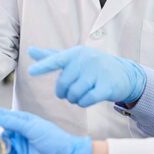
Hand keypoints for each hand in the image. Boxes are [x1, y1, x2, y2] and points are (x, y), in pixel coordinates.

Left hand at [28, 46, 146, 106]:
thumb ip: (51, 57)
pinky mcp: (107, 86)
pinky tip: (89, 98)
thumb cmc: (92, 66)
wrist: (123, 73)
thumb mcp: (73, 58)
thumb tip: (30, 50)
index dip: (43, 66)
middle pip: (63, 85)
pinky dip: (84, 103)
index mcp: (75, 53)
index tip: (31, 71)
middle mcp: (85, 60)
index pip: (55, 60)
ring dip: (74, 99)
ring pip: (74, 95)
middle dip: (64, 93)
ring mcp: (97, 72)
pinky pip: (86, 101)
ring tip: (81, 94)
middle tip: (71, 91)